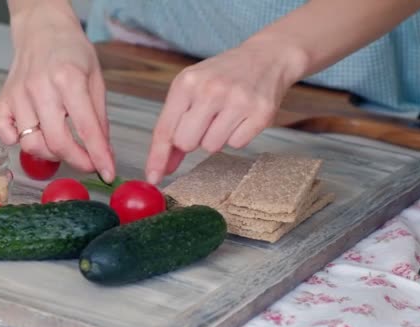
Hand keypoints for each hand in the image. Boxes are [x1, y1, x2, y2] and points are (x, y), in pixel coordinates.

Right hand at [0, 3, 114, 181]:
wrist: (42, 29)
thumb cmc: (71, 51)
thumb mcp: (96, 79)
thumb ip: (99, 117)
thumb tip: (104, 152)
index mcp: (69, 80)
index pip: (86, 129)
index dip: (99, 156)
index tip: (107, 173)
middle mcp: (41, 88)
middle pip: (56, 142)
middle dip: (76, 161)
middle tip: (88, 164)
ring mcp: (18, 95)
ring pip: (30, 144)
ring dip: (50, 154)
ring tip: (63, 146)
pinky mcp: (3, 99)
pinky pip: (3, 132)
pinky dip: (15, 142)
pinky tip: (32, 136)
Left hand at [145, 39, 305, 183]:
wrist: (266, 57)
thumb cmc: (221, 76)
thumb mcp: (191, 91)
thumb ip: (174, 127)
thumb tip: (162, 167)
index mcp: (187, 82)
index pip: (165, 129)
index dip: (157, 157)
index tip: (153, 177)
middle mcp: (211, 90)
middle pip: (187, 143)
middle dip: (192, 140)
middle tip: (204, 122)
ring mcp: (238, 100)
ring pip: (212, 147)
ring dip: (215, 138)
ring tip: (224, 115)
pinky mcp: (261, 113)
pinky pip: (236, 145)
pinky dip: (236, 136)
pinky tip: (241, 116)